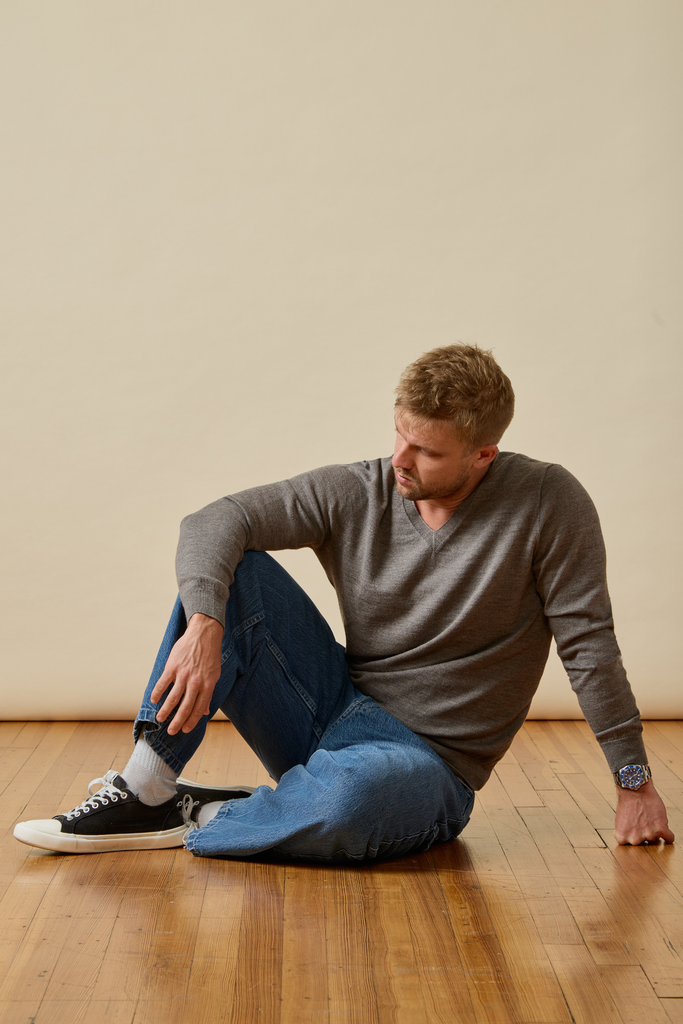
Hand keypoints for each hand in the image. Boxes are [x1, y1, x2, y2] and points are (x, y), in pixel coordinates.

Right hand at [151, 613, 223, 735]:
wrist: (204, 635)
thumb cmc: (210, 656)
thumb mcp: (214, 676)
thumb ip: (208, 694)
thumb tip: (205, 711)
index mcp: (207, 686)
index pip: (199, 709)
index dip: (191, 721)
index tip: (185, 729)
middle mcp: (195, 682)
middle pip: (185, 707)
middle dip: (177, 722)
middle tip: (171, 731)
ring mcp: (183, 675)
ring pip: (172, 698)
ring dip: (165, 711)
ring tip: (159, 719)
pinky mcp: (173, 667)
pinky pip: (163, 683)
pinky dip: (157, 693)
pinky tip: (154, 700)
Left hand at [614, 780, 674, 844]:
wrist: (635, 789)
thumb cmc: (627, 802)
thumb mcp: (620, 821)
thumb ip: (626, 833)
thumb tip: (632, 839)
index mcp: (622, 837)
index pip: (630, 846)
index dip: (634, 837)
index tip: (636, 832)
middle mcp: (634, 839)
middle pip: (644, 844)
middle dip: (644, 834)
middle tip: (643, 822)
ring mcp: (648, 835)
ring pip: (655, 840)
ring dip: (655, 832)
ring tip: (650, 818)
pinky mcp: (660, 829)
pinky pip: (669, 838)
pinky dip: (668, 835)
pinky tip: (665, 829)